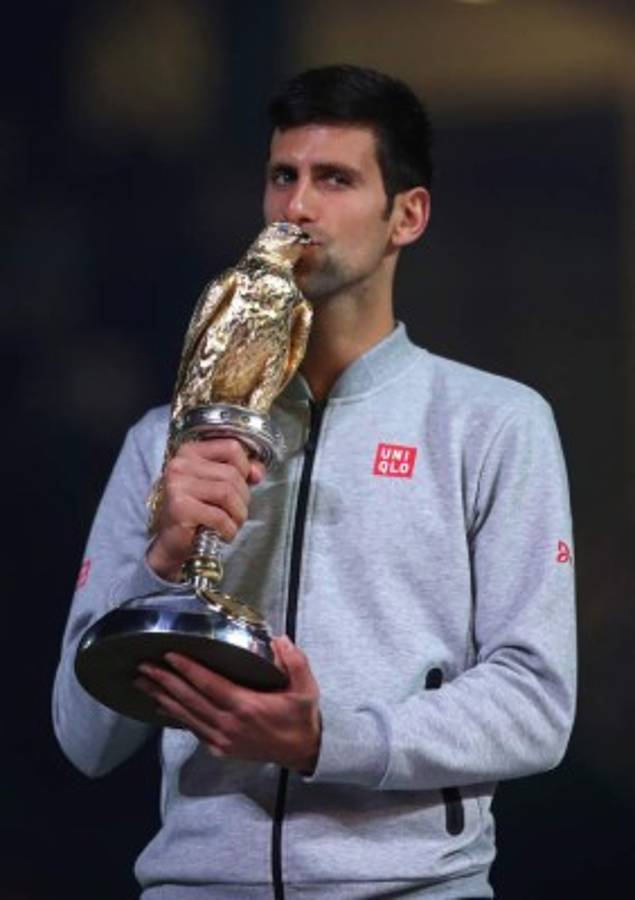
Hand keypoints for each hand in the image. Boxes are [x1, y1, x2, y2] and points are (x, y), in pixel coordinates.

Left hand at [135, 636, 321, 772]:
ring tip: (143, 682)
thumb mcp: (306, 689)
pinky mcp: (220, 747)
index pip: (210, 685)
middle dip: (165, 681)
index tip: (170, 655)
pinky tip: (162, 704)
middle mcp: (229, 724)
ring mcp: (222, 739)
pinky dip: (175, 715)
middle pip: (190, 699)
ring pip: (186, 715)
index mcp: (246, 707)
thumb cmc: (301, 717)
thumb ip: (295, 662)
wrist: (302, 752)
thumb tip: (279, 639)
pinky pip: (192, 728)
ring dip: (162, 697)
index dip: (188, 670)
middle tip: (144, 665)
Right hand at [147, 438, 265, 580]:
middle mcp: (180, 464)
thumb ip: (241, 473)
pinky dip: (229, 528)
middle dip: (243, 498)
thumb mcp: (219, 485)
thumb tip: (258, 472)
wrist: (171, 542)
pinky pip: (219, 516)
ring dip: (238, 514)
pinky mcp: (180, 507)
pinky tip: (225, 533)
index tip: (244, 484)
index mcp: (190, 452)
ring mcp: (178, 485)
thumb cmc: (197, 512)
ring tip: (233, 523)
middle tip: (237, 513)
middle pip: (231, 474)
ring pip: (227, 493)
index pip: (231, 447)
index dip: (245, 467)